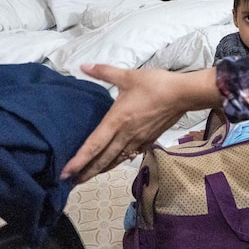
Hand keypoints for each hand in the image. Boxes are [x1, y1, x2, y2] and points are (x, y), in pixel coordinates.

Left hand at [61, 65, 217, 182]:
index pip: (93, 145)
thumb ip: (104, 72)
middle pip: (102, 159)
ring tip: (88, 177)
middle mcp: (125, 135)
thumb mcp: (128, 76)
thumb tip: (83, 65)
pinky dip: (119, 161)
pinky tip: (116, 163)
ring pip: (116, 160)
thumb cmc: (155, 85)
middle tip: (70, 183)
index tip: (65, 173)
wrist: (182, 94)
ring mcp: (138, 140)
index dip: (79, 160)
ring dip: (101, 170)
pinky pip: (130, 155)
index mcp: (117, 120)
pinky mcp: (149, 140)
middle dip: (86, 172)